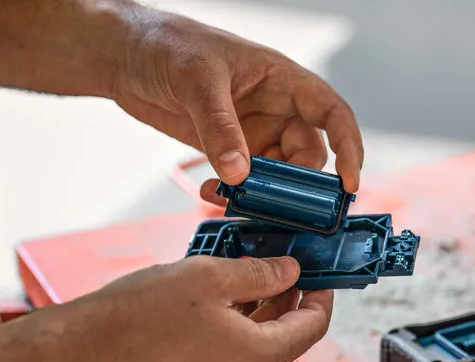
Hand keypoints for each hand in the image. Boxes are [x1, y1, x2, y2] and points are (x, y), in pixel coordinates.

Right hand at [76, 255, 332, 361]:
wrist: (80, 356)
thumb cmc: (138, 318)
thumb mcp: (209, 278)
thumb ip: (260, 274)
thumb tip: (291, 272)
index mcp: (258, 359)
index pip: (312, 327)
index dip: (321, 295)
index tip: (320, 273)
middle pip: (285, 337)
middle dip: (286, 297)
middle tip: (279, 262)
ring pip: (255, 344)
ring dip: (257, 309)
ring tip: (244, 271)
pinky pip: (230, 356)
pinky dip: (234, 327)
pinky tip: (218, 298)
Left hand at [112, 6, 363, 194]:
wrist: (125, 55)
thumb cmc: (167, 44)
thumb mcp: (197, 80)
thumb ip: (219, 128)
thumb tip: (240, 175)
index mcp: (284, 80)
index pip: (333, 114)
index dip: (349, 148)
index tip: (349, 183)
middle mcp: (277, 109)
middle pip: (308, 156)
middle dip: (296, 184)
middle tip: (274, 204)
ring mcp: (254, 132)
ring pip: (278, 175)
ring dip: (262, 194)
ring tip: (230, 199)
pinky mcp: (230, 150)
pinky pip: (247, 181)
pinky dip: (236, 194)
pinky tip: (213, 194)